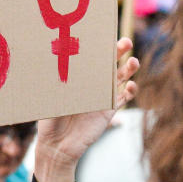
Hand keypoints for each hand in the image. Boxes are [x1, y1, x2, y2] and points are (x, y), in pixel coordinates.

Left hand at [36, 38, 139, 167]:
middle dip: (119, 51)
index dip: (99, 45)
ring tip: (133, 62)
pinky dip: (130, 90)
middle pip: (109, 63)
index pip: (90, 56)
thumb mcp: (50, 98)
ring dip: (129, 68)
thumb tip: (54, 66)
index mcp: (77, 77)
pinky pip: (124, 97)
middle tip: (125, 42)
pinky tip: (131, 86)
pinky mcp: (109, 110)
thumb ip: (55, 85)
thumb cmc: (49, 121)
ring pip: (120, 77)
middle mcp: (91, 84)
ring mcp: (102, 96)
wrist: (58, 147)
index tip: (104, 34)